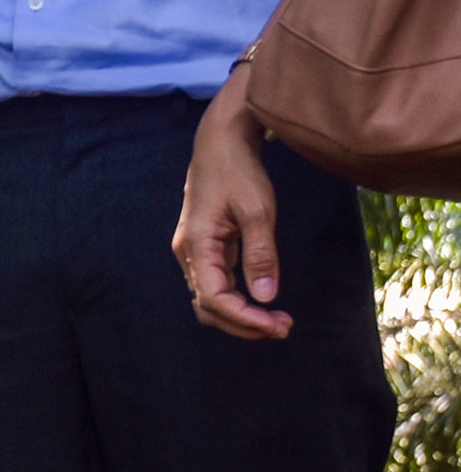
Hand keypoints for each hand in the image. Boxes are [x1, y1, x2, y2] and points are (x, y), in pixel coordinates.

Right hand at [176, 71, 292, 339]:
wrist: (221, 143)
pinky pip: (217, 284)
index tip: (277, 324)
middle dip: (243, 324)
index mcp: (197, 245)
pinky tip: (262, 300)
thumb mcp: (257, 210)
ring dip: (241, 315)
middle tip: (283, 328)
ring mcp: (195, 252)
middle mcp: (189, 253)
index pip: (214, 298)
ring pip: (210, 299)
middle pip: (208, 306)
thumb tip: (266, 296)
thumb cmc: (239, 172)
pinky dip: (238, 300)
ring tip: (276, 320)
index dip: (244, 318)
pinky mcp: (206, 248)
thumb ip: (261, 254)